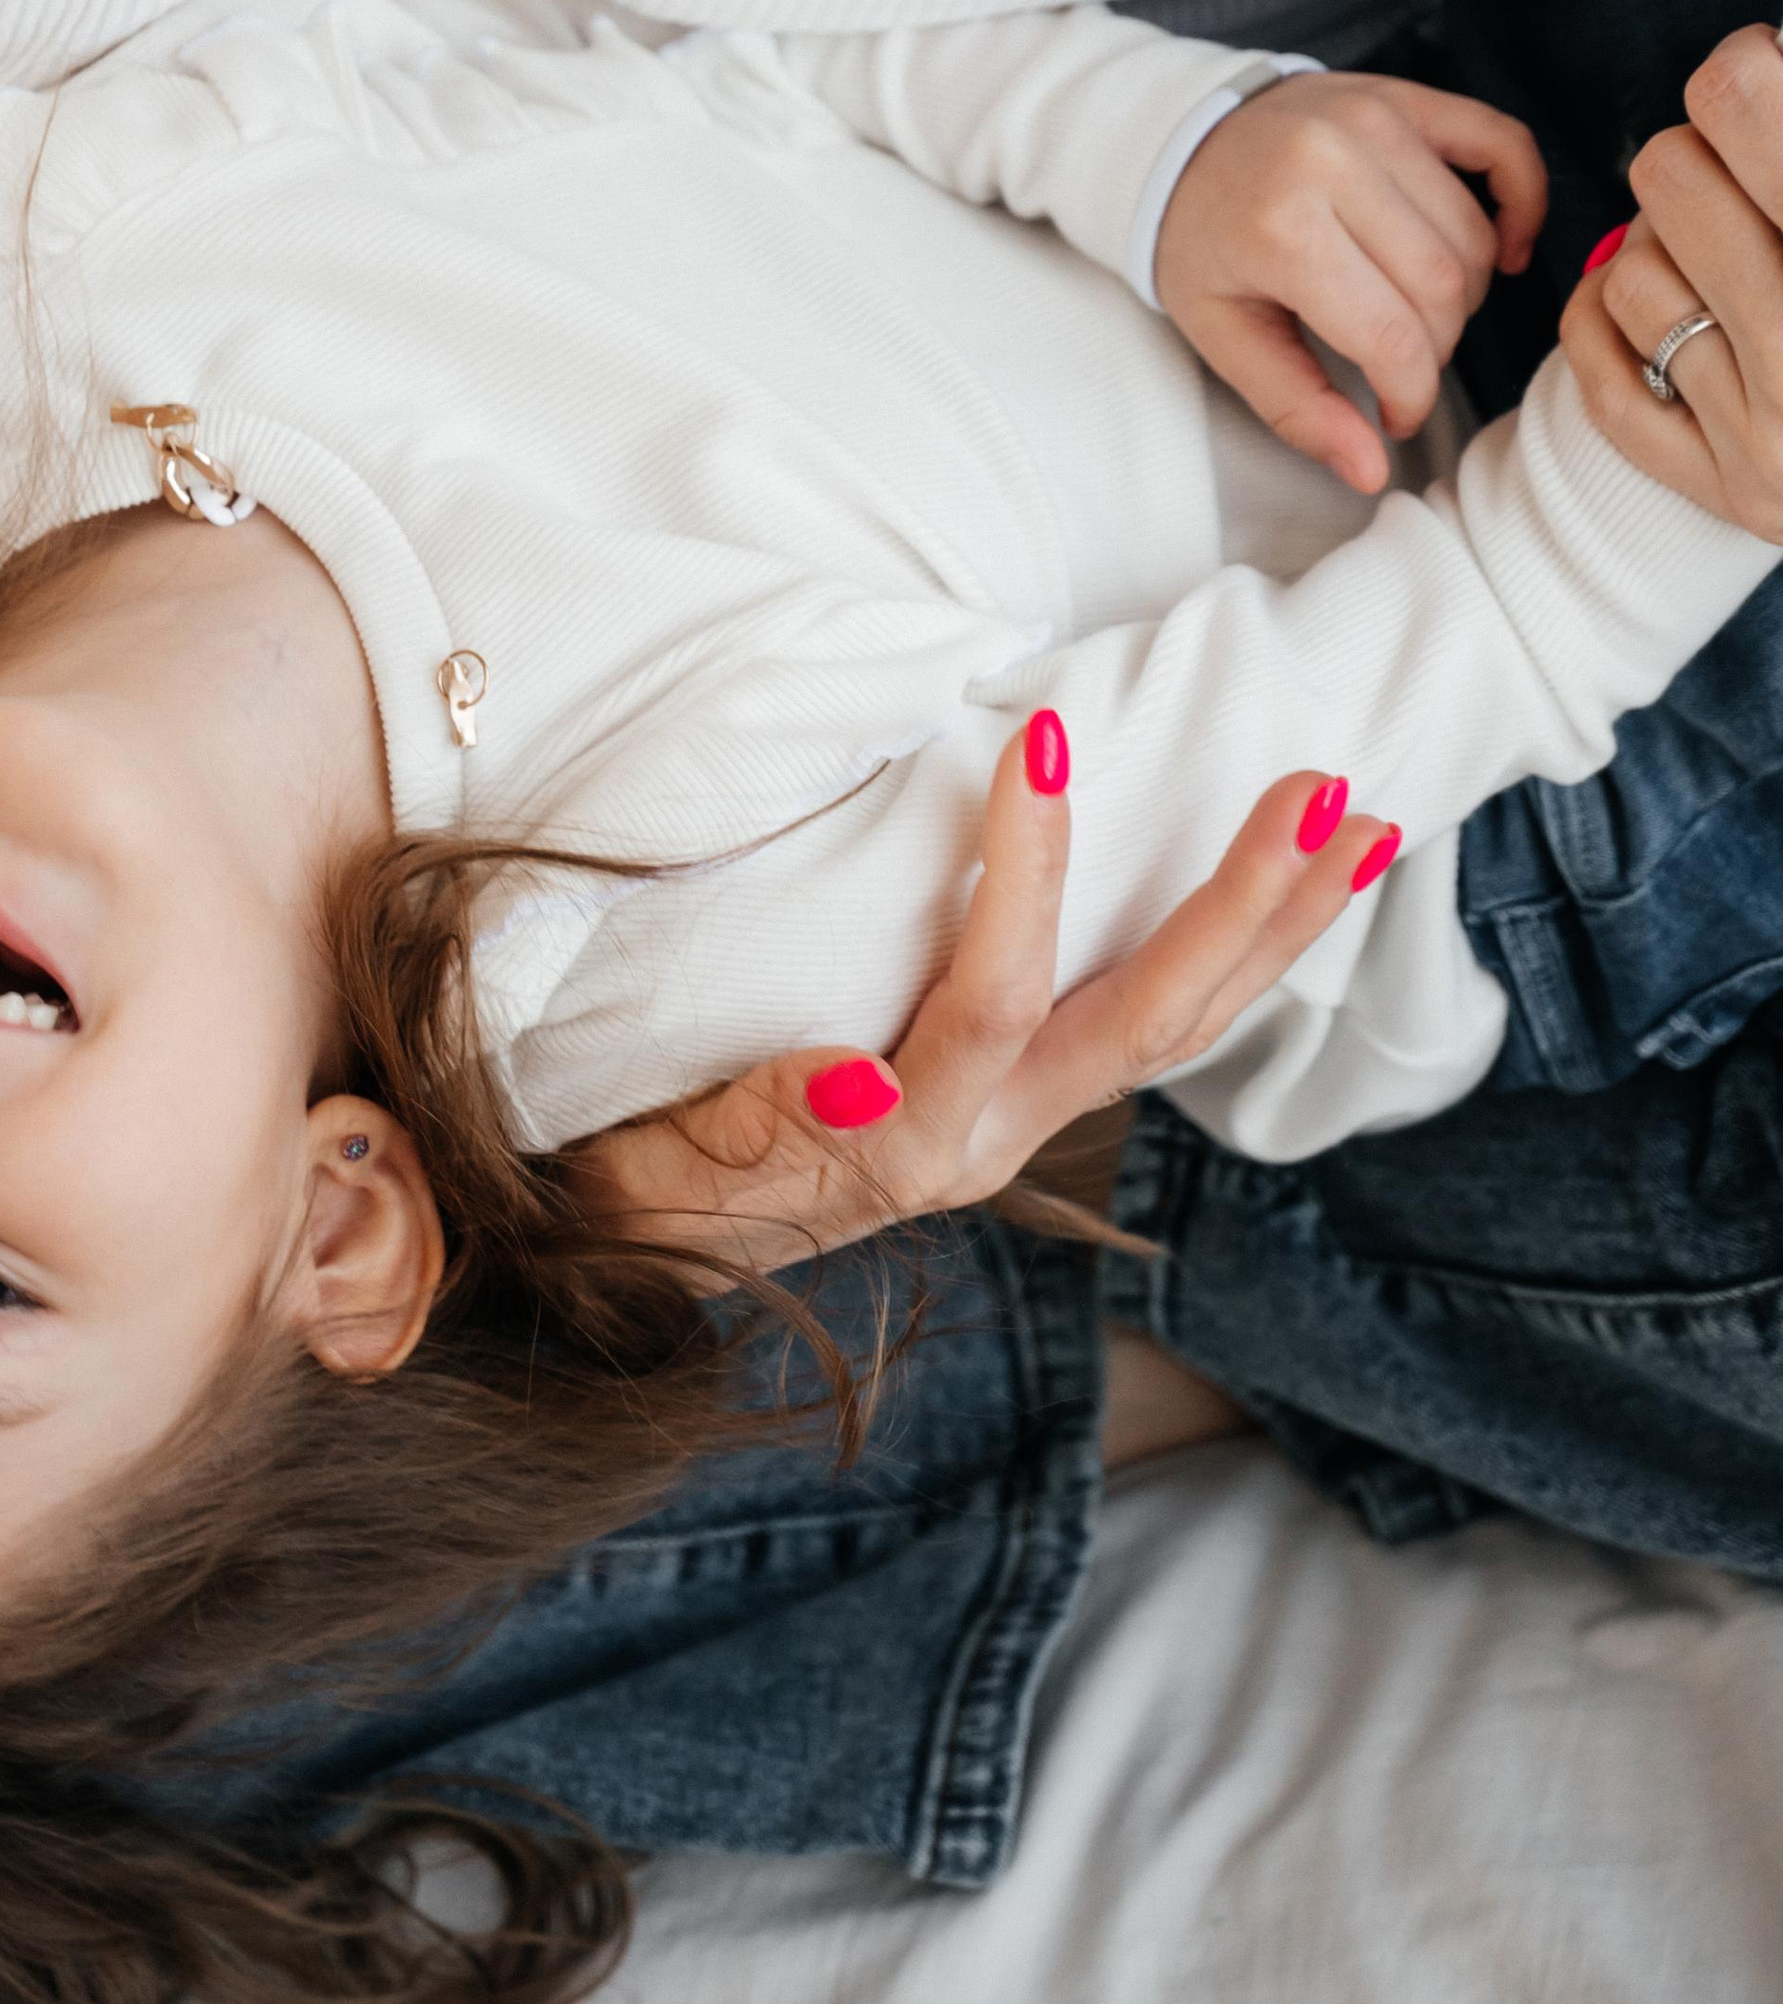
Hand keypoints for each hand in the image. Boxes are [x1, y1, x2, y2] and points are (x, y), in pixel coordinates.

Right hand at [589, 725, 1397, 1274]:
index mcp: (905, 1146)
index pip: (989, 1002)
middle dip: (1240, 908)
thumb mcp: (678, 1156)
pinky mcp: (1018, 1106)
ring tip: (1355, 826)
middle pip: (1145, 1024)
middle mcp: (987, 1139)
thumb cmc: (647, 1184)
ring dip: (1272, 930)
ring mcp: (1015, 1124)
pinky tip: (1282, 900)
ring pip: (1175, 1031)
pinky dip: (1232, 961)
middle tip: (1318, 790)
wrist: (649, 1260)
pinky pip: (1154, 1034)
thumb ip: (765, 1116)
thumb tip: (857, 1080)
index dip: (1024, 878)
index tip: (1042, 743)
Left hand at [1156, 71, 1546, 494]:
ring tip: (1415, 308)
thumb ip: (1297, 408)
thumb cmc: (1200, 243)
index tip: (1395, 416)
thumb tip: (1370, 471)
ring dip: (1464, 291)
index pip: (1394, 337)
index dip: (1410, 394)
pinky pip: (1505, 147)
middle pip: (1445, 289)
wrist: (1176, 141)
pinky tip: (1502, 250)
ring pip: (1473, 235)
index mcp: (1282, 229)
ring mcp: (1376, 119)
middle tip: (1394, 360)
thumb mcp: (1223, 335)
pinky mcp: (1406, 98)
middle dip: (1433, 347)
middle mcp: (1334, 163)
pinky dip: (1521, 204)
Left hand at [1560, 24, 1782, 539]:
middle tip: (1745, 171)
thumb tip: (1753, 57)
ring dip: (1665, 248)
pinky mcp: (1729, 493)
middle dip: (1704, 157)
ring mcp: (1771, 437)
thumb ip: (1782, 139)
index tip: (1757, 76)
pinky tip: (1667, 297)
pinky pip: (1605, 379)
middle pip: (1671, 176)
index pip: (1740, 102)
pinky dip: (1615, 324)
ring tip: (1724, 250)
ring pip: (1635, 275)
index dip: (1745, 72)